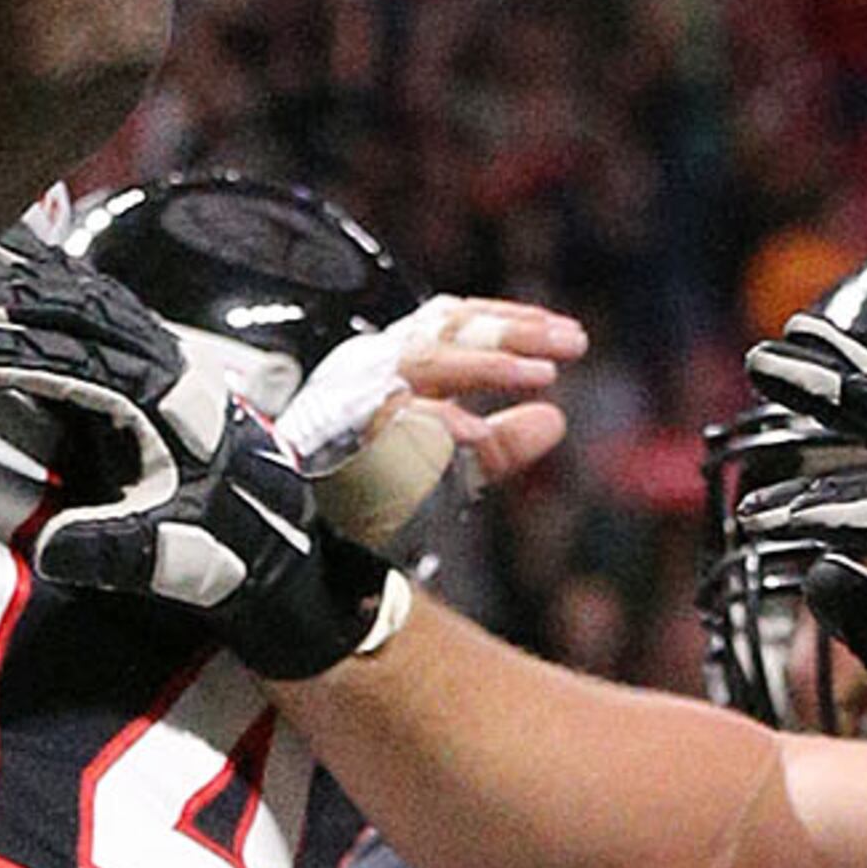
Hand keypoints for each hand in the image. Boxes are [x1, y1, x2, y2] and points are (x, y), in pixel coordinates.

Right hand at [0, 245, 372, 670]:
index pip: (79, 363)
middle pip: (74, 311)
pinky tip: (2, 261)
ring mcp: (153, 346)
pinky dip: (41, 278)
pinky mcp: (142, 348)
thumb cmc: (209, 542)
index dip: (15, 353)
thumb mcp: (162, 557)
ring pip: (79, 293)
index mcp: (166, 402)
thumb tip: (47, 550)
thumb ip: (107, 551)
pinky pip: (87, 297)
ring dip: (16, 282)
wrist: (263, 528)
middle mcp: (161, 359)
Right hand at [290, 295, 585, 546]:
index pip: (450, 321)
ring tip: (539, 375)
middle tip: (571, 343)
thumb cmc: (363, 503)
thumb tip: (554, 419)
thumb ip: (497, 446)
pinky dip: (433, 420)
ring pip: (423, 359)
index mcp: (385, 365)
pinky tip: (475, 434)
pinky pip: (391, 414)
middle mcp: (364, 369)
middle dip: (511, 333)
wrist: (295, 546)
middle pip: (444, 329)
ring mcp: (347, 394)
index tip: (564, 335)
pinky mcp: (333, 429)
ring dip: (485, 365)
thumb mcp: (446, 470)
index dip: (509, 322)